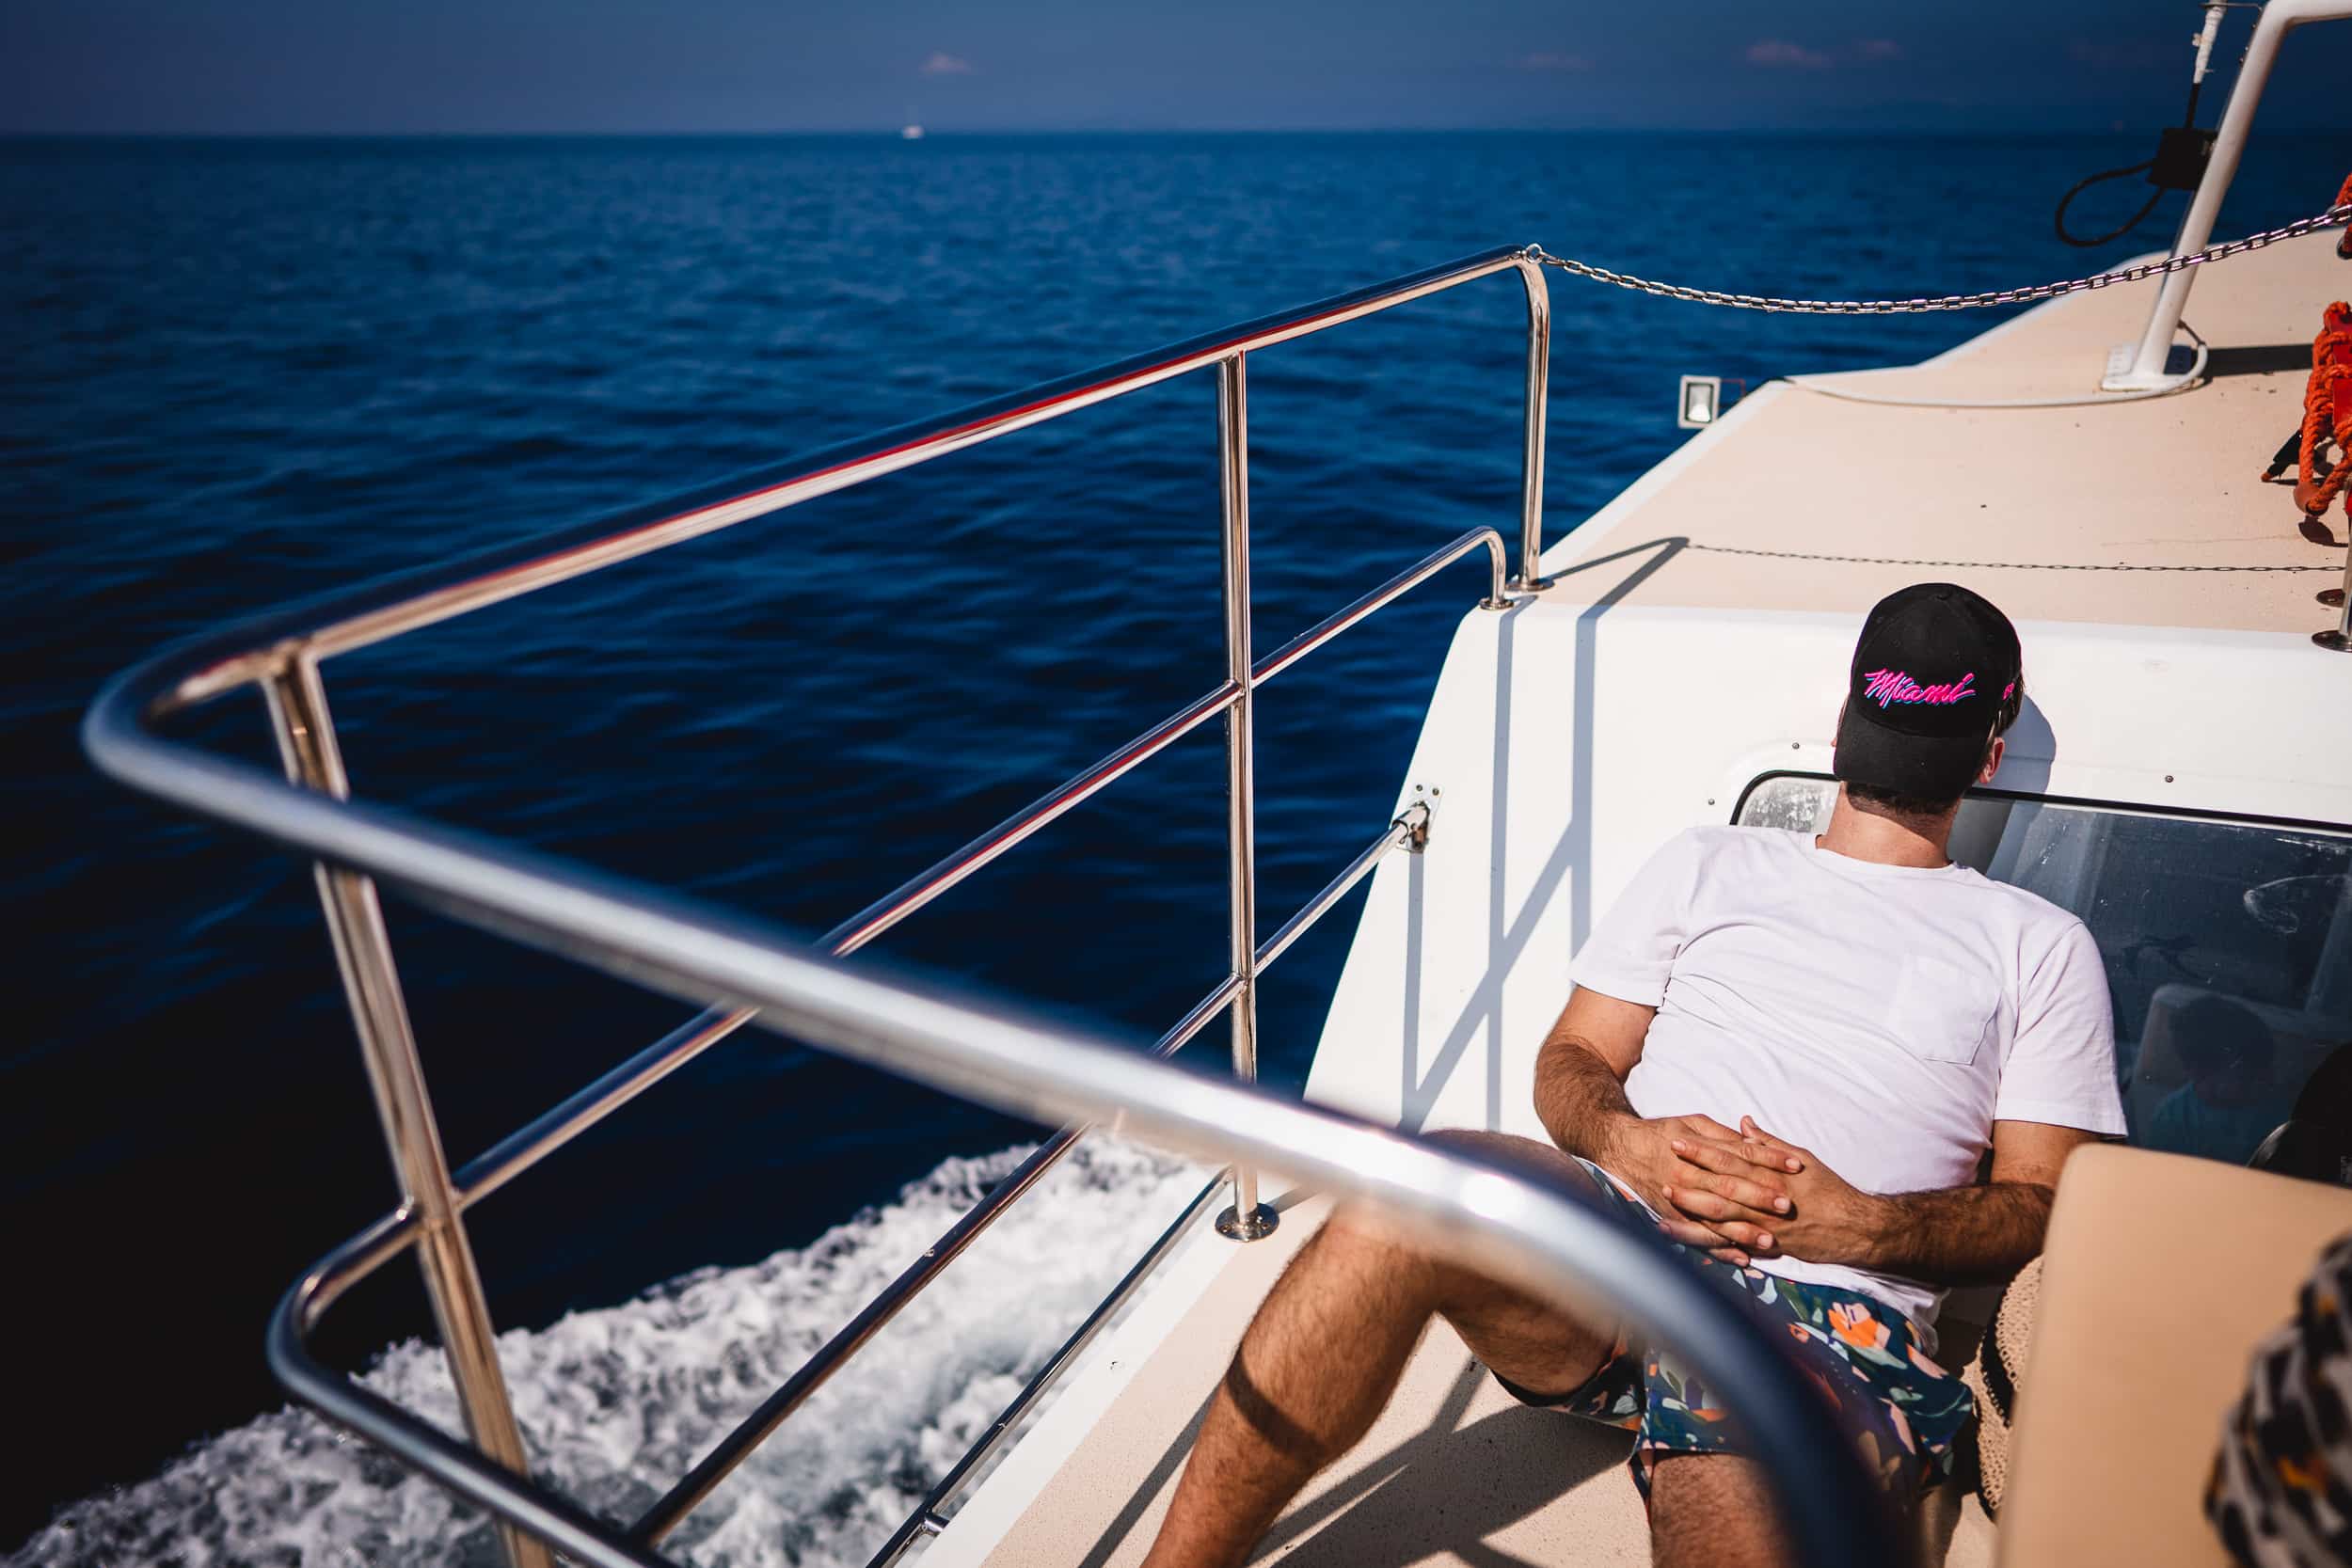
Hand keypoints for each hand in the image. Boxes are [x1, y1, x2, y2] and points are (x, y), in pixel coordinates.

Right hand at [1607, 1113, 1802, 1264]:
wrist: (1620, 1148)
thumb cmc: (1660, 1132)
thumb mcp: (1692, 1122)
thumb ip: (1722, 1135)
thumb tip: (1752, 1138)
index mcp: (1697, 1150)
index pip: (1741, 1154)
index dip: (1769, 1158)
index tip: (1796, 1164)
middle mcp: (1689, 1176)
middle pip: (1730, 1188)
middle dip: (1760, 1198)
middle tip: (1788, 1206)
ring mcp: (1680, 1200)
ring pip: (1716, 1219)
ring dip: (1743, 1232)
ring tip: (1770, 1242)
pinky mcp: (1672, 1218)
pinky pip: (1698, 1238)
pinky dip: (1720, 1250)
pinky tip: (1741, 1259)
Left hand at [1666, 1117, 1888, 1267]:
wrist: (1855, 1228)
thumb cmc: (1828, 1189)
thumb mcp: (1801, 1158)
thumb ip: (1768, 1143)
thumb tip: (1743, 1124)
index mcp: (1770, 1174)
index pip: (1728, 1158)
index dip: (1700, 1150)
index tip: (1676, 1140)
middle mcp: (1764, 1201)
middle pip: (1718, 1189)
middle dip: (1688, 1180)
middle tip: (1661, 1170)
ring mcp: (1764, 1226)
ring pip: (1720, 1221)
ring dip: (1690, 1214)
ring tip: (1663, 1207)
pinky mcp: (1766, 1247)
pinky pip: (1732, 1246)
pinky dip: (1709, 1244)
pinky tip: (1688, 1241)